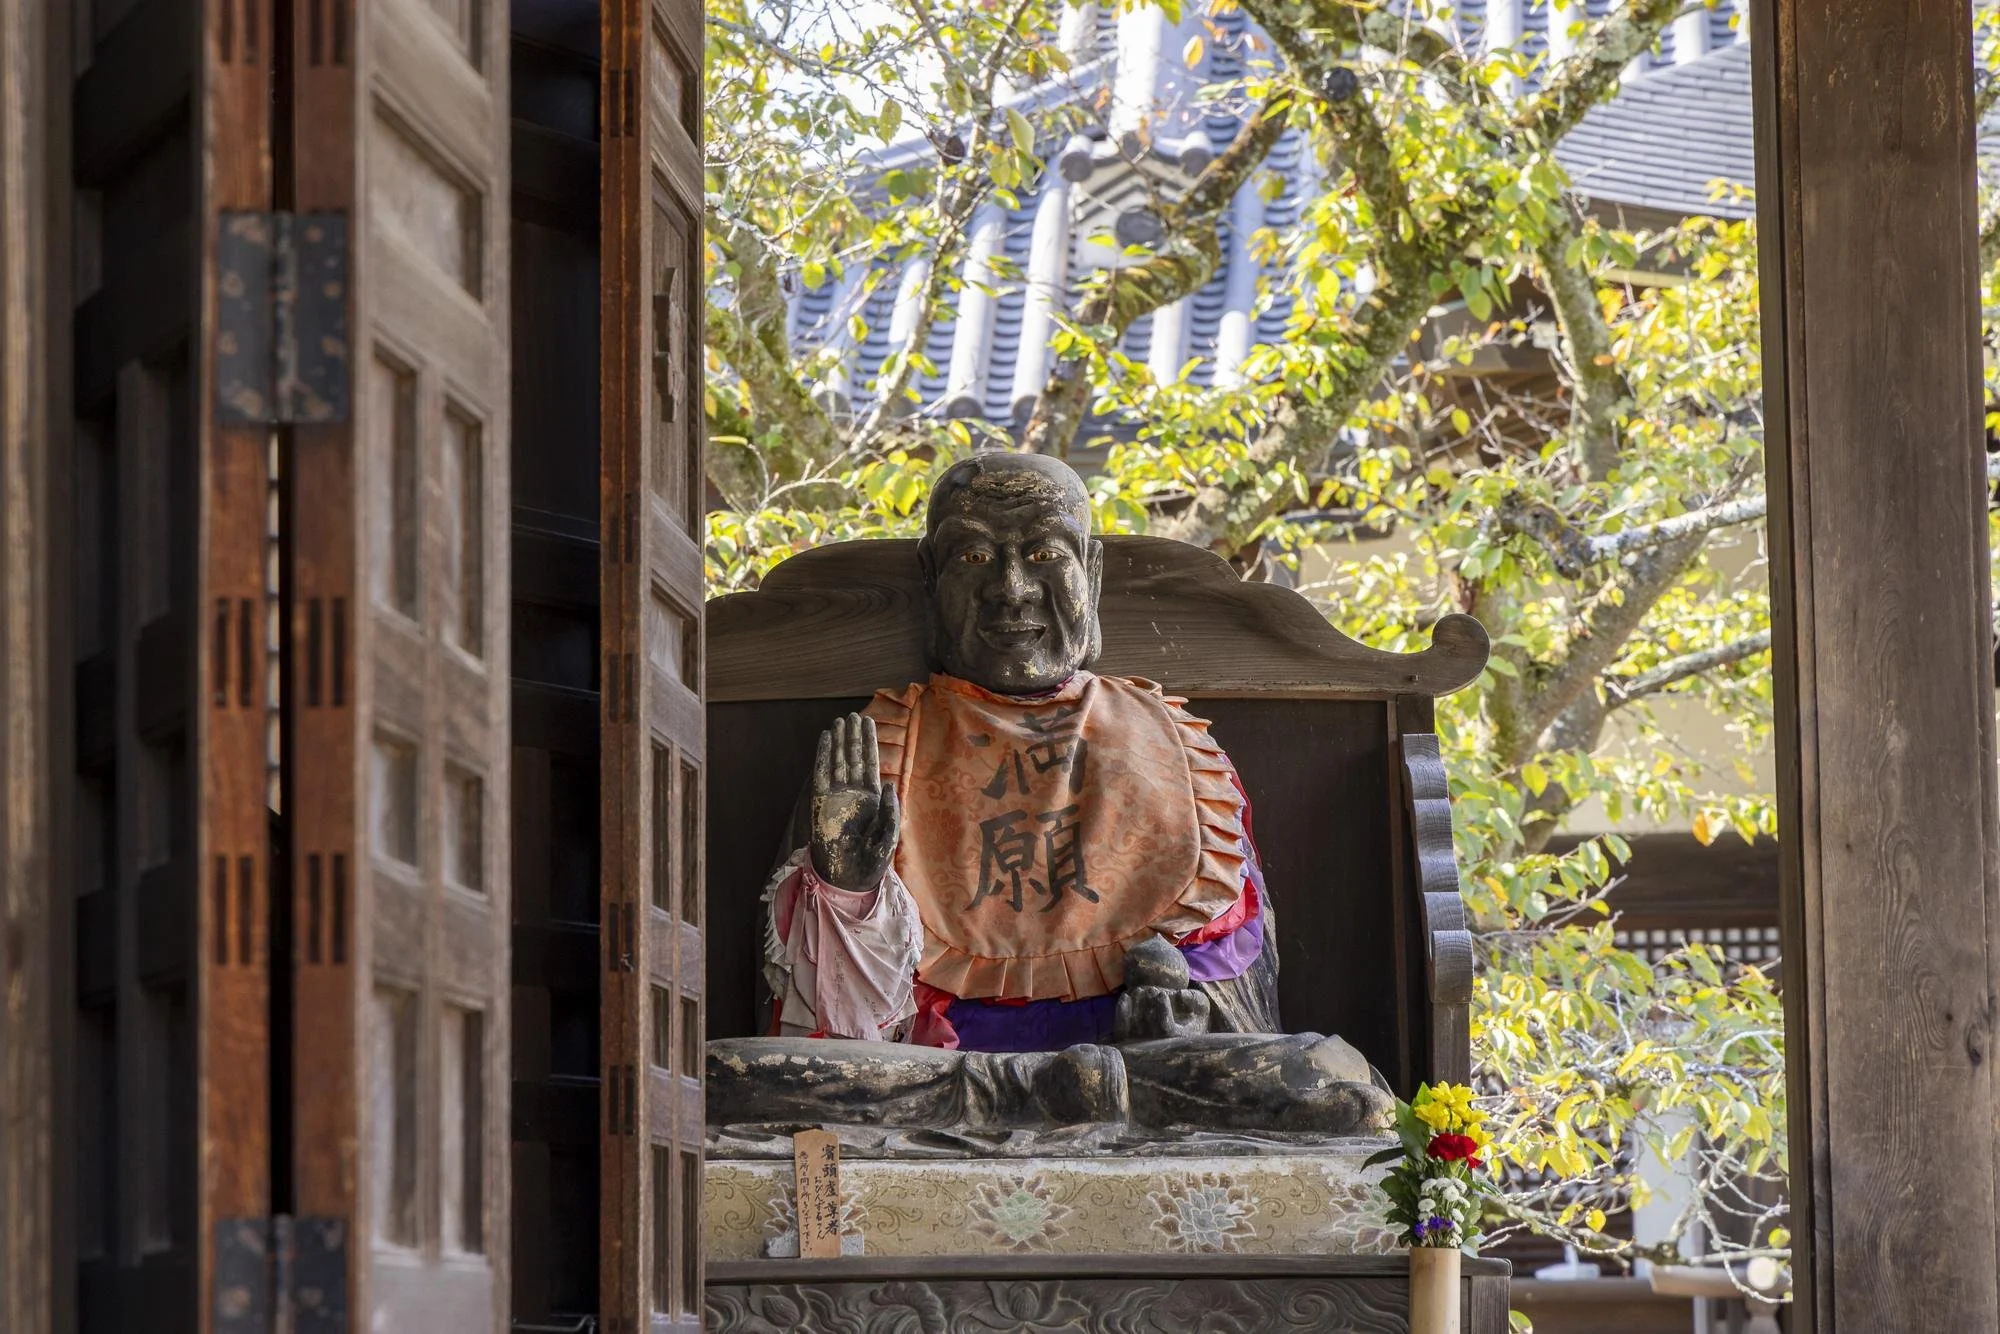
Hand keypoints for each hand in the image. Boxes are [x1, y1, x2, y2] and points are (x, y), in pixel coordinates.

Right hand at [809, 713, 900, 890]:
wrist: (848, 877)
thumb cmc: (872, 860)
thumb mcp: (889, 836)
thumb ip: (891, 811)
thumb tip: (889, 783)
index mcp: (873, 798)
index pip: (870, 763)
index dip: (869, 742)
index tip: (868, 721)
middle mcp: (854, 793)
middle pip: (853, 757)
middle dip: (853, 736)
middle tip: (852, 715)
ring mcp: (837, 796)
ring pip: (837, 761)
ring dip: (838, 741)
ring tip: (839, 721)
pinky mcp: (821, 802)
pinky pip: (821, 773)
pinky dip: (822, 755)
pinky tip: (825, 739)